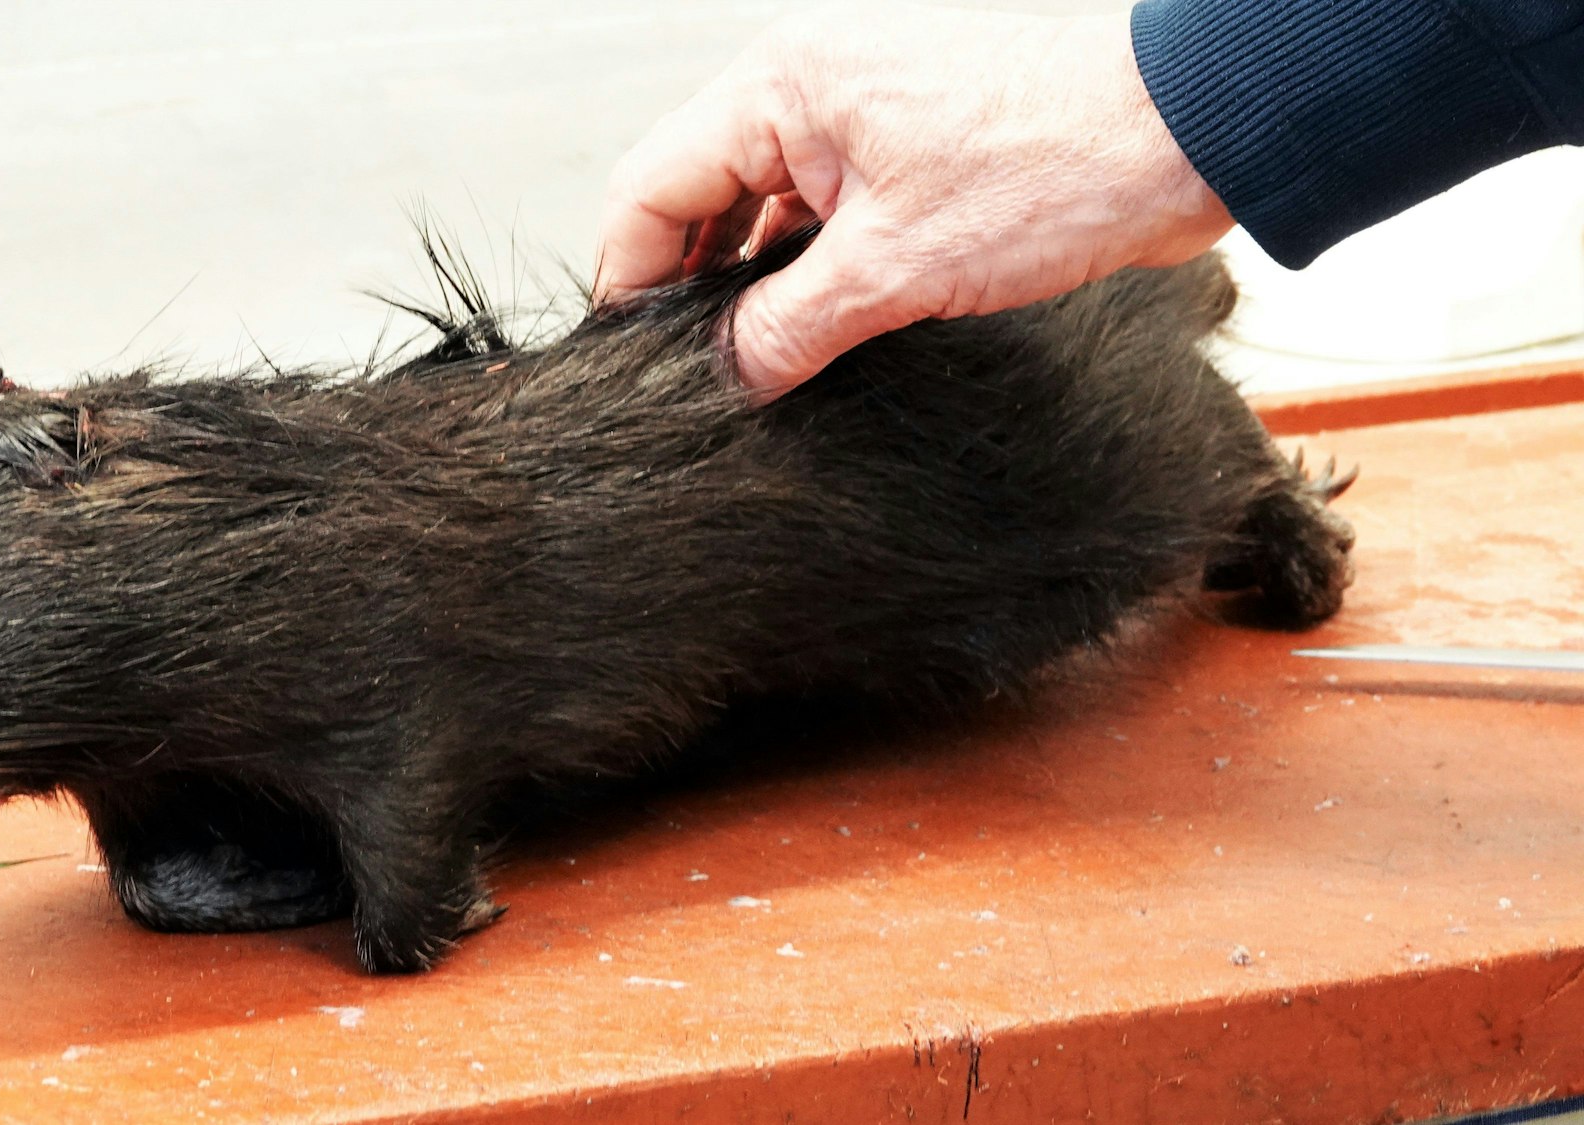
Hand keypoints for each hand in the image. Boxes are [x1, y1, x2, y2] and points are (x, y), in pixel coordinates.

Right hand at [594, 6, 1234, 397]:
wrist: (1188, 132)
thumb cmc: (1057, 162)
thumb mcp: (898, 269)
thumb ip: (789, 327)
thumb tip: (727, 377)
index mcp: (780, 88)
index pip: (649, 185)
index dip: (629, 278)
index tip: (629, 360)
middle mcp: (805, 88)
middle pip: (695, 191)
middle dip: (684, 282)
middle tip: (686, 373)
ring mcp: (856, 114)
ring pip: (758, 205)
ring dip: (749, 280)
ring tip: (749, 362)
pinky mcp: (904, 147)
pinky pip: (819, 207)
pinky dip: (805, 266)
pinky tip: (811, 328)